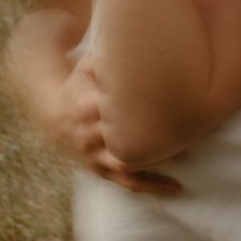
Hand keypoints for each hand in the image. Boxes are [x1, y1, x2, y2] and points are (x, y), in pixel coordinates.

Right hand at [52, 54, 181, 194]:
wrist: (55, 118)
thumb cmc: (79, 89)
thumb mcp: (86, 68)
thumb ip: (108, 62)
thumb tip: (138, 53)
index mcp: (86, 106)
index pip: (113, 107)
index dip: (137, 105)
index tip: (165, 101)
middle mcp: (88, 135)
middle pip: (122, 137)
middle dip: (151, 134)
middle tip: (184, 125)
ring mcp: (95, 157)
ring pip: (126, 163)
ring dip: (154, 161)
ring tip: (183, 154)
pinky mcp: (102, 172)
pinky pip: (128, 183)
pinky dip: (152, 187)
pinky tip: (175, 187)